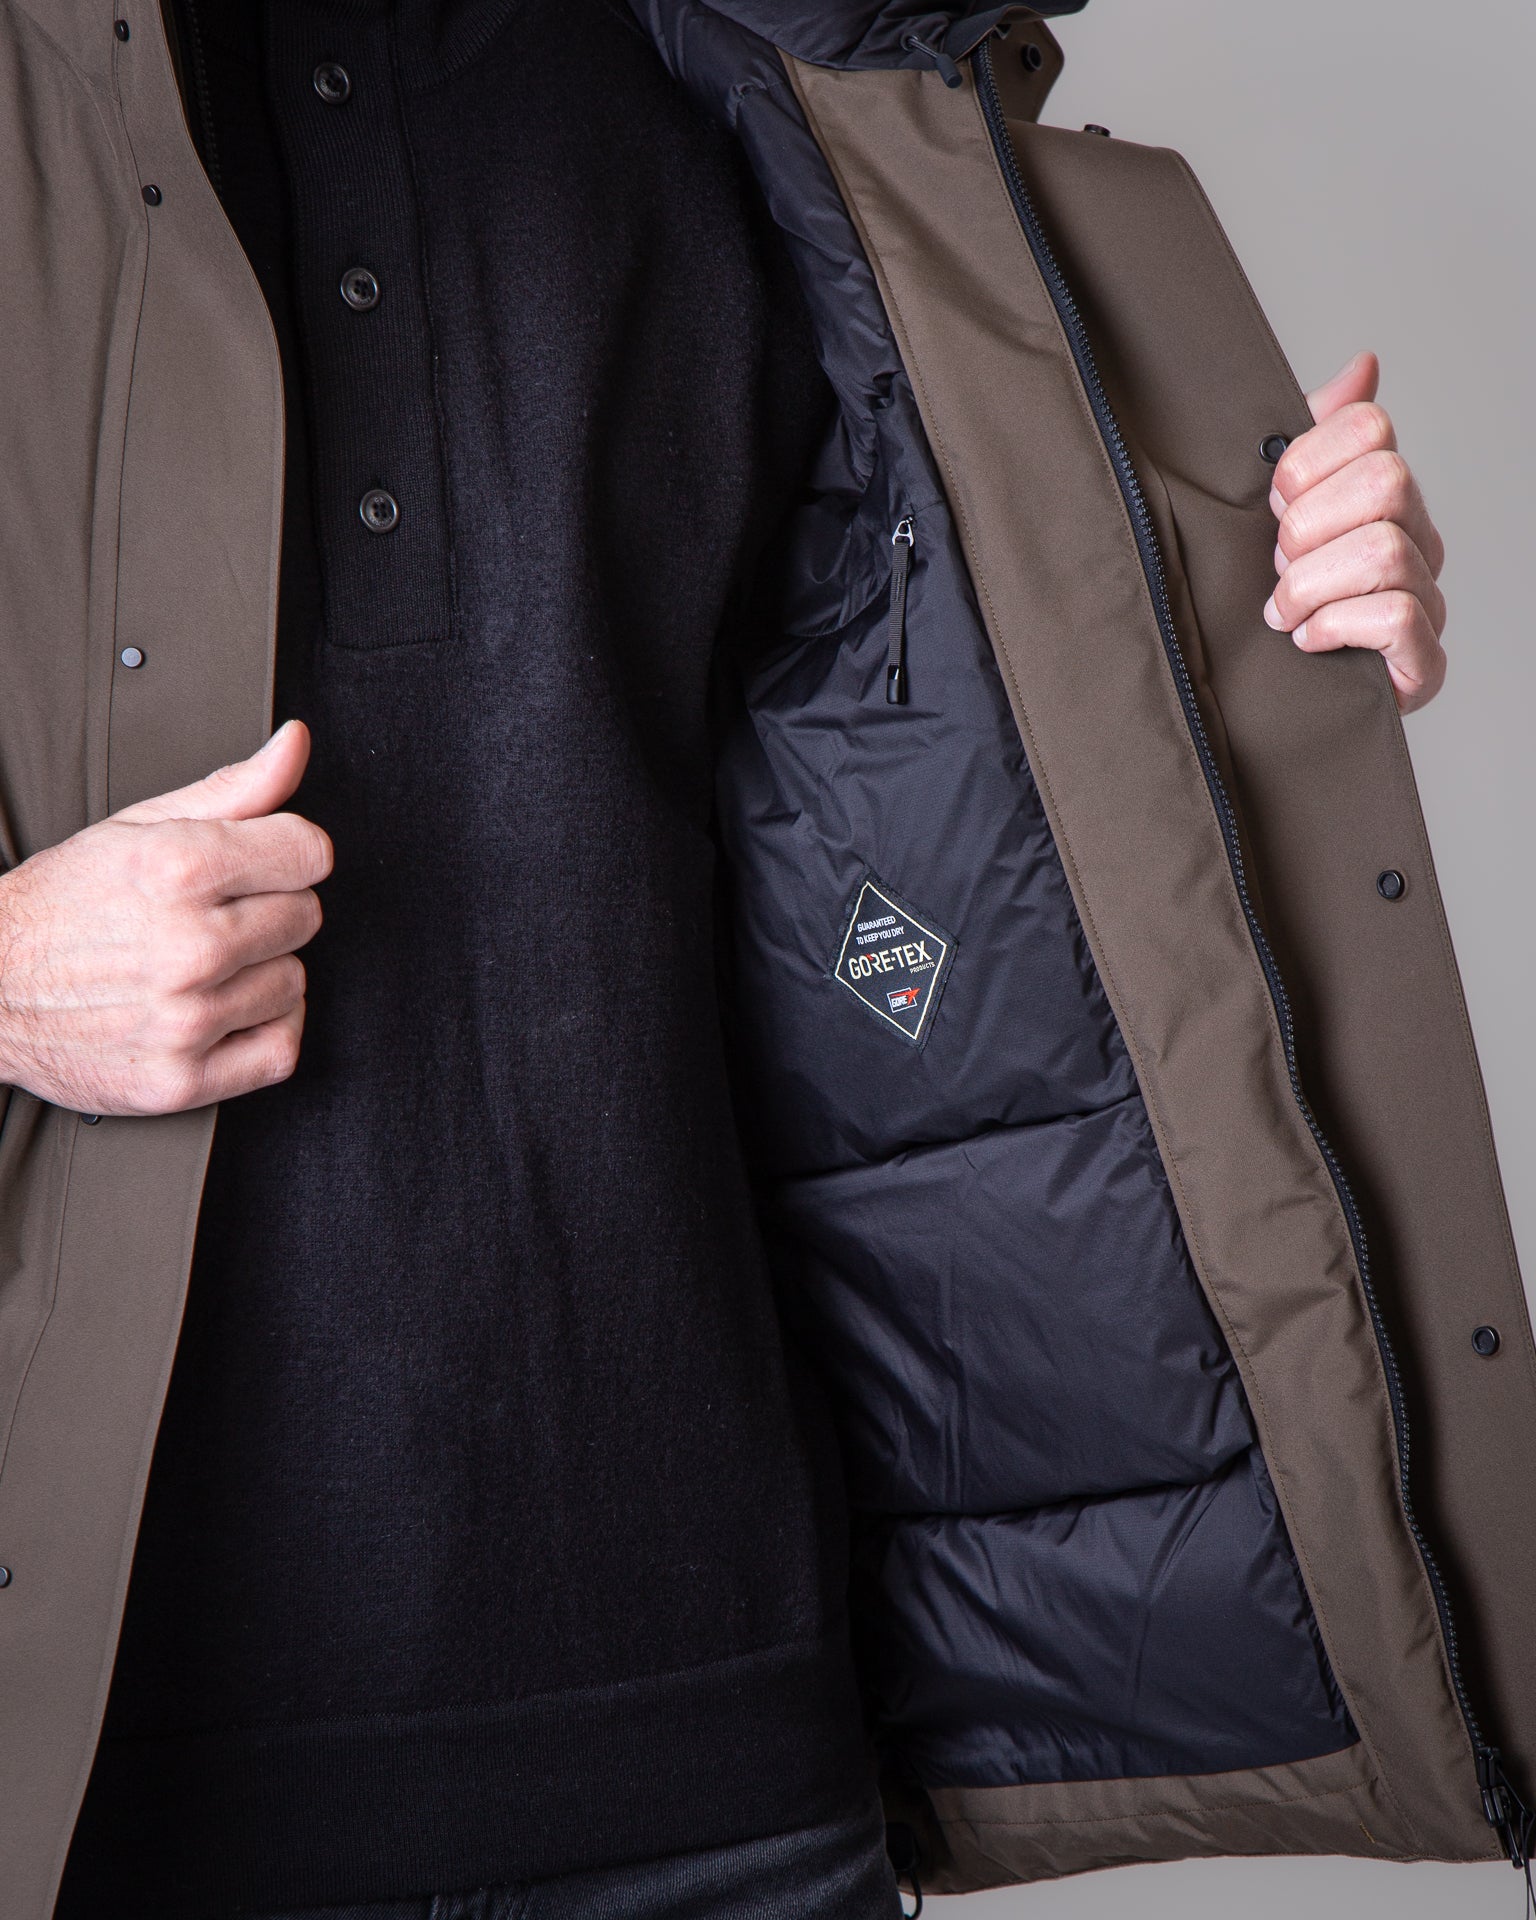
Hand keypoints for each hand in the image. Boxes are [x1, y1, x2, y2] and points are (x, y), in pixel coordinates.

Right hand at [0, 720, 331, 1116]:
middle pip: (305, 917)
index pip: (310, 853)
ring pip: (294, 982)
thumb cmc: (62, 906)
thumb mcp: (141, 826)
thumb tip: (295, 744)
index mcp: (179, 869)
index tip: (261, 863)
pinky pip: (282, 1050)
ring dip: (260, 972)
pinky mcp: (182, 1078)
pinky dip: (264, 1030)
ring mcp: (187, 1017)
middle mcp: (188, 945)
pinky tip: (224, 1009)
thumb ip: (234, 788)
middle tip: (214, 915)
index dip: (286, 853)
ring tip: (204, 963)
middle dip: (267, 910)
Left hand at [1264, 352, 1446, 713]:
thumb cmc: (1276, 601)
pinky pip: (1396, 615)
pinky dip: (1335, 626)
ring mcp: (1426, 600)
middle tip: (1277, 564)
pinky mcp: (1421, 662)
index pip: (1370, 429)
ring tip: (1284, 611)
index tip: (1274, 503)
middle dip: (1307, 524)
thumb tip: (1364, 365)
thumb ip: (1314, 436)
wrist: (1273, 702)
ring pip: (1383, 550)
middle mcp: (1418, 540)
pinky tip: (1307, 640)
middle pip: (1385, 481)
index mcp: (1384, 496)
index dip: (1305, 463)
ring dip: (1310, 583)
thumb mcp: (1277, 512)